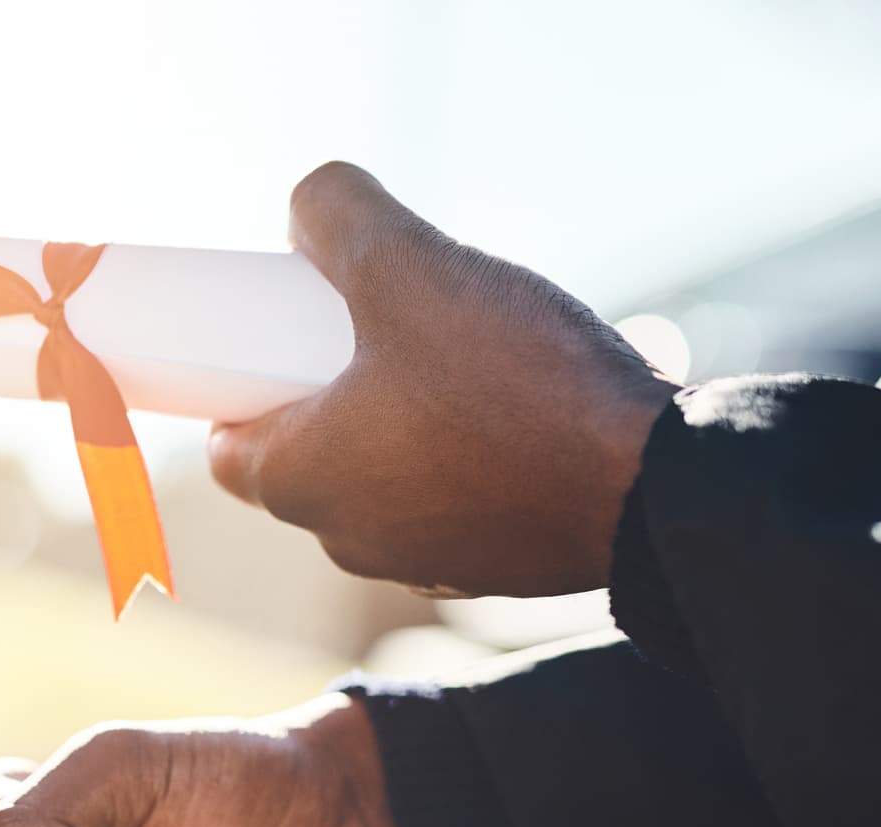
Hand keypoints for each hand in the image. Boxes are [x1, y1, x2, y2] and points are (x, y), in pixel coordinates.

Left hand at [209, 162, 675, 596]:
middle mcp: (348, 541)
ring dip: (405, 425)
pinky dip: (467, 461)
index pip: (227, 448)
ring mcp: (423, 564)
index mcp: (301, 484)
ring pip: (385, 481)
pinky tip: (516, 413)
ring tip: (461, 361)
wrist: (653, 486)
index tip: (277, 341)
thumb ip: (338, 217)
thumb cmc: (517, 388)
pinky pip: (456, 504)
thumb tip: (307, 204)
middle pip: (308, 458)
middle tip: (376, 331)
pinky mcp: (493, 569)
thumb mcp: (411, 267)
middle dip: (330, 393)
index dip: (241, 387)